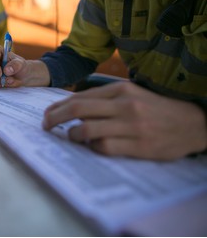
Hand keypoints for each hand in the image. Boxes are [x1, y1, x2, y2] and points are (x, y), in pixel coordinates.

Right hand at [0, 43, 49, 87]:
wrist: (20, 75)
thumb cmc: (20, 66)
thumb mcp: (21, 64)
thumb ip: (15, 65)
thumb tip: (6, 71)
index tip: (0, 73)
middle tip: (9, 80)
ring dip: (1, 81)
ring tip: (11, 80)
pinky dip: (0, 85)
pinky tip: (7, 82)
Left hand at [42, 82, 206, 160]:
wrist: (193, 123)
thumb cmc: (157, 109)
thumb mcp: (132, 95)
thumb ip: (106, 100)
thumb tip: (74, 107)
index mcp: (121, 90)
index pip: (80, 97)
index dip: (58, 106)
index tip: (48, 113)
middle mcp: (123, 105)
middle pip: (77, 110)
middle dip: (55, 118)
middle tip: (45, 125)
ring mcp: (130, 126)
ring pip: (86, 130)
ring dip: (71, 135)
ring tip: (70, 137)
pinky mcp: (138, 145)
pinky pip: (103, 147)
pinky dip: (92, 148)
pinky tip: (93, 147)